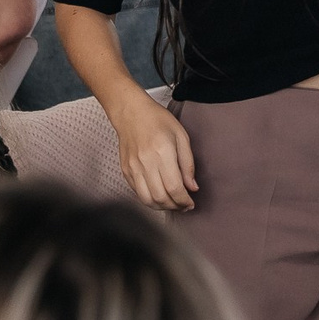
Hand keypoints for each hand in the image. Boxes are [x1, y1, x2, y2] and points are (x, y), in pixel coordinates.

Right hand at [109, 92, 196, 210]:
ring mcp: (133, 168)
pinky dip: (150, 199)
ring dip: (162, 207)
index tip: (190, 203)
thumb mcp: (181, 136)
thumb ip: (188, 163)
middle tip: (183, 205)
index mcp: (162, 152)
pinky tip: (159, 194)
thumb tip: (192, 187)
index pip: (174, 188)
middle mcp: (146, 162)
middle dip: (175, 206)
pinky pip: (138, 193)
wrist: (131, 112)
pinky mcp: (126, 171)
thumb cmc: (157, 120)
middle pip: (161, 197)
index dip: (184, 201)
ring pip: (147, 200)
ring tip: (172, 203)